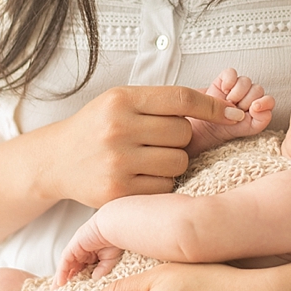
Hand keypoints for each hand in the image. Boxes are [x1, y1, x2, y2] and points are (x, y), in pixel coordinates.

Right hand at [39, 85, 244, 208]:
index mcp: (122, 99)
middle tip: (161, 141)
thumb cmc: (97, 127)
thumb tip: (220, 101)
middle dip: (182, 138)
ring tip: (149, 159)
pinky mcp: (116, 191)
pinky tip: (142, 177)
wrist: (56, 160)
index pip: (182, 99)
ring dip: (173, 162)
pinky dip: (161, 184)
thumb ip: (164, 101)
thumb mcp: (122, 101)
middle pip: (184, 133)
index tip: (235, 113)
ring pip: (178, 162)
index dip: (214, 106)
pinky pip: (164, 188)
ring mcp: (117, 161)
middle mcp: (118, 127)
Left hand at [57, 214, 123, 283]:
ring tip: (56, 289)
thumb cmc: (115, 241)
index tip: (74, 290)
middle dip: (66, 279)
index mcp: (93, 254)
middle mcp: (84, 251)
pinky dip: (62, 271)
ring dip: (61, 276)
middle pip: (72, 267)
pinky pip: (65, 260)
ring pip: (66, 264)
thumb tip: (94, 279)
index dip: (78, 279)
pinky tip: (60, 281)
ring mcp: (78, 248)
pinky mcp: (74, 246)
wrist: (114, 228)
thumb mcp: (109, 260)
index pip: (82, 268)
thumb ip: (102, 270)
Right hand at [186, 68, 274, 156]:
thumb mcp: (249, 129)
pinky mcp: (225, 79)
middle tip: (235, 111)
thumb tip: (259, 107)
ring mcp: (237, 86)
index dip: (263, 103)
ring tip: (227, 103)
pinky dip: (229, 81)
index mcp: (259, 106)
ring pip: (246, 81)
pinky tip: (224, 91)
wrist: (206, 127)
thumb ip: (261, 120)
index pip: (269, 100)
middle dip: (246, 102)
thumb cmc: (228, 128)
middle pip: (258, 89)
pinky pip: (232, 73)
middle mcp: (250, 94)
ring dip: (237, 94)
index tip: (253, 109)